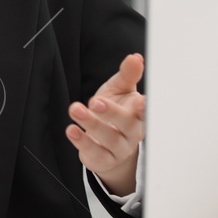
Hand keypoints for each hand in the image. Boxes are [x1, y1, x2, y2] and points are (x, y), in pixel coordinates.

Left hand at [67, 53, 144, 195]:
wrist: (106, 144)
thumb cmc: (116, 112)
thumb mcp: (120, 90)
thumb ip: (127, 74)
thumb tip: (135, 57)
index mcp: (139, 114)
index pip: (146, 111)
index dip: (145, 108)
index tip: (141, 101)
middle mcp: (133, 132)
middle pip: (127, 124)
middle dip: (111, 112)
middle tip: (95, 101)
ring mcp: (120, 148)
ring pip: (109, 138)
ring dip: (91, 124)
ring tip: (75, 109)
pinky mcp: (104, 160)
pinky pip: (96, 153)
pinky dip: (83, 142)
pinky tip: (71, 130)